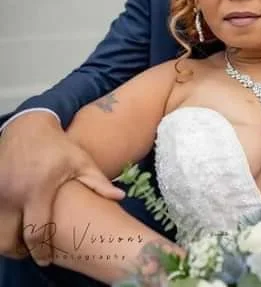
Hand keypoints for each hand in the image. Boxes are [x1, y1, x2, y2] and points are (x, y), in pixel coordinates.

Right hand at [0, 112, 124, 264]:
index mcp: (37, 190)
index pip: (35, 231)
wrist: (28, 128)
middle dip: (18, 252)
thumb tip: (121, 197)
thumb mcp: (81, 162)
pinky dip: (1, 226)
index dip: (40, 251)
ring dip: (6, 240)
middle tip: (31, 253)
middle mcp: (11, 194)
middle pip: (6, 239)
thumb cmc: (59, 147)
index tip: (47, 260)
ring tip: (23, 240)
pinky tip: (14, 225)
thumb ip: (99, 183)